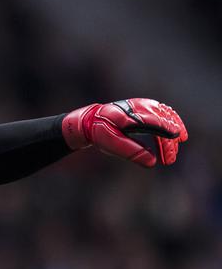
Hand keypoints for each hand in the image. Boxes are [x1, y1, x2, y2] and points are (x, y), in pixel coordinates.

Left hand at [62, 98, 187, 166]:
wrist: (91, 120)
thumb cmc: (100, 133)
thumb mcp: (111, 144)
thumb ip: (131, 151)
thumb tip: (152, 162)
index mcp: (128, 116)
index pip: (153, 122)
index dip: (166, 132)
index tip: (174, 145)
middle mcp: (138, 107)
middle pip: (162, 122)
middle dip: (168, 143)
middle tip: (169, 161)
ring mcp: (143, 105)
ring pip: (166, 117)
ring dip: (172, 134)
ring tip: (173, 152)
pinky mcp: (145, 107)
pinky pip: (164, 113)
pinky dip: (172, 123)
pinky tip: (177, 135)